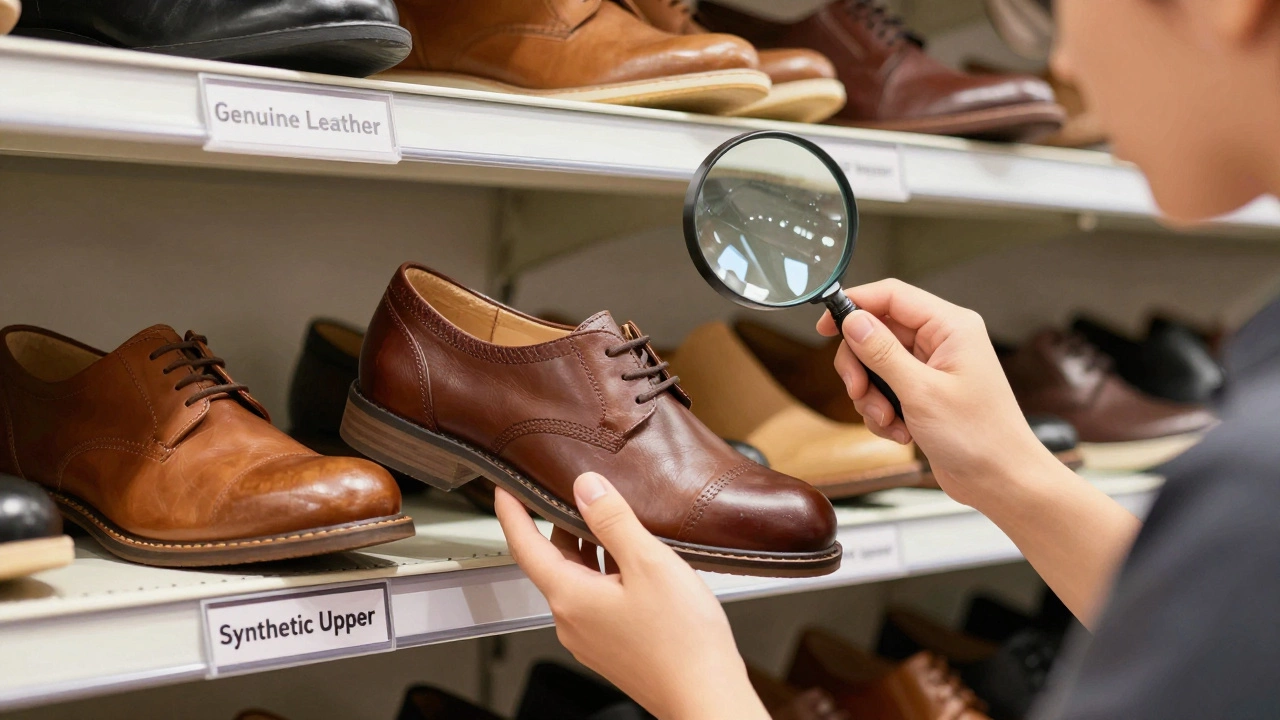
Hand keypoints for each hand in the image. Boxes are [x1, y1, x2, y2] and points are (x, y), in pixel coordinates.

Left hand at [495, 474, 769, 719]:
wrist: (705, 696)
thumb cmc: (682, 641)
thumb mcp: (648, 563)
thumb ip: (613, 521)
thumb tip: (586, 488)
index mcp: (570, 597)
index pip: (524, 546)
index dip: (511, 512)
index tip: (504, 488)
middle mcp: (571, 621)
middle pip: (553, 562)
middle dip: (560, 526)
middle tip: (575, 493)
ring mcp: (590, 637)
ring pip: (578, 581)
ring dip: (589, 550)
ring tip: (613, 522)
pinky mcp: (610, 647)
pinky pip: (596, 600)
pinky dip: (604, 573)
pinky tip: (634, 564)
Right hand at [817, 279, 1053, 505]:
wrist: (1001, 480)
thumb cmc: (979, 436)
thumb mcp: (920, 392)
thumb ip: (882, 353)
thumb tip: (852, 321)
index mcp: (951, 327)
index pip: (891, 296)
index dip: (855, 305)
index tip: (825, 327)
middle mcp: (942, 341)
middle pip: (877, 332)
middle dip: (861, 366)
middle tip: (859, 392)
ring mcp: (932, 367)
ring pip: (877, 364)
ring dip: (872, 396)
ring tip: (888, 420)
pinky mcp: (925, 391)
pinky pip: (886, 389)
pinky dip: (883, 412)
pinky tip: (900, 432)